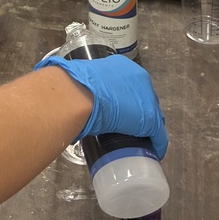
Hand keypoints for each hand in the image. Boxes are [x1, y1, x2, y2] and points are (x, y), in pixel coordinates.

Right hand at [34, 54, 167, 157]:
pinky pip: (157, 135)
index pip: (132, 87)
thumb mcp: (77, 81)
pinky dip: (155, 145)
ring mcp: (147, 98)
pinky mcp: (150, 119)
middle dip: (139, 115)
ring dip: (147, 130)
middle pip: (145, 101)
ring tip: (136, 140)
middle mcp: (139, 78)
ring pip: (152, 117)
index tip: (122, 113)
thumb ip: (75, 86)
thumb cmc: (70, 86)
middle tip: (127, 128)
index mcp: (122, 66)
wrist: (75, 94)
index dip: (128, 101)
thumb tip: (61, 95)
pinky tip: (151, 153)